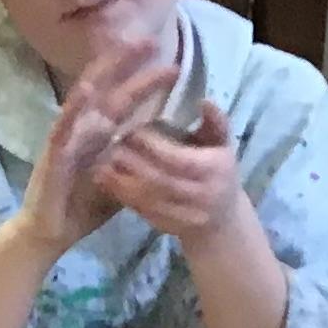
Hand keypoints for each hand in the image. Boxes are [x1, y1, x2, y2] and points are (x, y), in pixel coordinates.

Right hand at [13, 43, 181, 254]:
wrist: (50, 234)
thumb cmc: (82, 208)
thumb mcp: (121, 181)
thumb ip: (136, 163)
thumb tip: (165, 153)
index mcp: (99, 134)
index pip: (123, 99)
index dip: (144, 80)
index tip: (173, 65)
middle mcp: (82, 128)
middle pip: (107, 87)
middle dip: (127, 63)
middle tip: (151, 40)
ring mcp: (66, 136)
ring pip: (85, 97)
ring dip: (102, 74)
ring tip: (120, 53)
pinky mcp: (53, 153)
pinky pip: (63, 126)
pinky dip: (74, 108)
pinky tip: (85, 91)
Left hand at [92, 98, 250, 246]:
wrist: (222, 222)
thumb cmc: (220, 172)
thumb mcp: (223, 145)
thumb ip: (216, 121)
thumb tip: (204, 100)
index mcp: (214, 172)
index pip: (179, 160)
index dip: (153, 146)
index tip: (133, 129)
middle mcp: (199, 196)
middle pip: (159, 180)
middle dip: (133, 161)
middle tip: (112, 142)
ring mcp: (181, 216)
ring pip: (146, 198)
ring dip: (121, 179)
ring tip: (103, 159)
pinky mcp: (164, 227)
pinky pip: (139, 210)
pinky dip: (120, 194)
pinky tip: (105, 178)